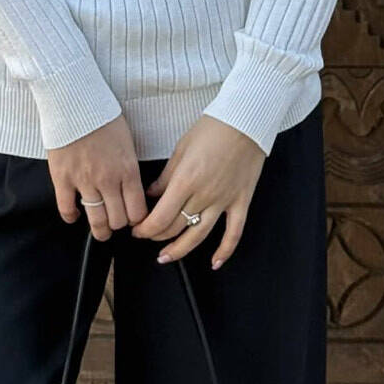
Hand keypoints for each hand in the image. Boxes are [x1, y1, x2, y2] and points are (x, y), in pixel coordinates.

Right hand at [47, 113, 148, 240]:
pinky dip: (71, 217)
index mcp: (127, 170)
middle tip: (117, 222)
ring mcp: (84, 181)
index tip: (134, 219)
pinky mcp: (62, 178)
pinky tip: (75, 216)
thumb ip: (129, 167)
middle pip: (118, 220)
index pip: (137, 211)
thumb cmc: (103, 116)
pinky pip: (67, 209)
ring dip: (100, 230)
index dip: (137, 220)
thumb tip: (131, 187)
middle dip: (119, 224)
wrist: (75, 102)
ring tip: (101, 231)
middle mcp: (108, 180)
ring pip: (96, 220)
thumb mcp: (127, 141)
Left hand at [129, 115, 264, 269]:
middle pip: (175, 227)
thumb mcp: (181, 149)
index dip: (145, 229)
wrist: (245, 121)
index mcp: (186, 180)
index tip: (138, 229)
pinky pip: (233, 233)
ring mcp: (224, 201)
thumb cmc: (214, 128)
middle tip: (148, 236)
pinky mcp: (241, 202)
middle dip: (157, 236)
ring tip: (167, 257)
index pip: (160, 217)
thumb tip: (152, 194)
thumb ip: (166, 176)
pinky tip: (215, 262)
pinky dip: (224, 251)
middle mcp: (204, 195)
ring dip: (180, 250)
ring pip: (199, 236)